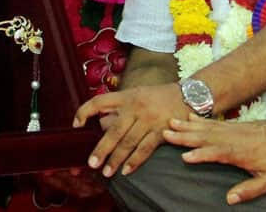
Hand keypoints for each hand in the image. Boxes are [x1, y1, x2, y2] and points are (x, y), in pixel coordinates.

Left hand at [73, 83, 188, 177]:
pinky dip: (135, 161)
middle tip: (92, 163)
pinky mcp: (162, 131)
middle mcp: (135, 107)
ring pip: (129, 143)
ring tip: (107, 172)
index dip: (84, 111)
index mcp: (126, 96)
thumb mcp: (136, 94)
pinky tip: (127, 170)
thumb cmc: (158, 96)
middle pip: (114, 130)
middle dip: (101, 148)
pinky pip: (146, 149)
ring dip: (117, 159)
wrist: (189, 95)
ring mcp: (149, 120)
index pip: (98, 102)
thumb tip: (101, 124)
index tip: (76, 125)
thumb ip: (119, 108)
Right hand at [164, 115, 265, 204]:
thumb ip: (249, 190)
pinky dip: (198, 119)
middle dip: (185, 136)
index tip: (185, 157)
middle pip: (204, 137)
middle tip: (166, 134)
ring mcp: (230, 130)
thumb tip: (230, 199)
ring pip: (204, 128)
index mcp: (239, 152)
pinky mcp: (230, 125)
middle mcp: (231, 139)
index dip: (201, 155)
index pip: (216, 153)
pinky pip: (211, 122)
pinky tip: (187, 116)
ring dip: (186, 126)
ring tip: (170, 123)